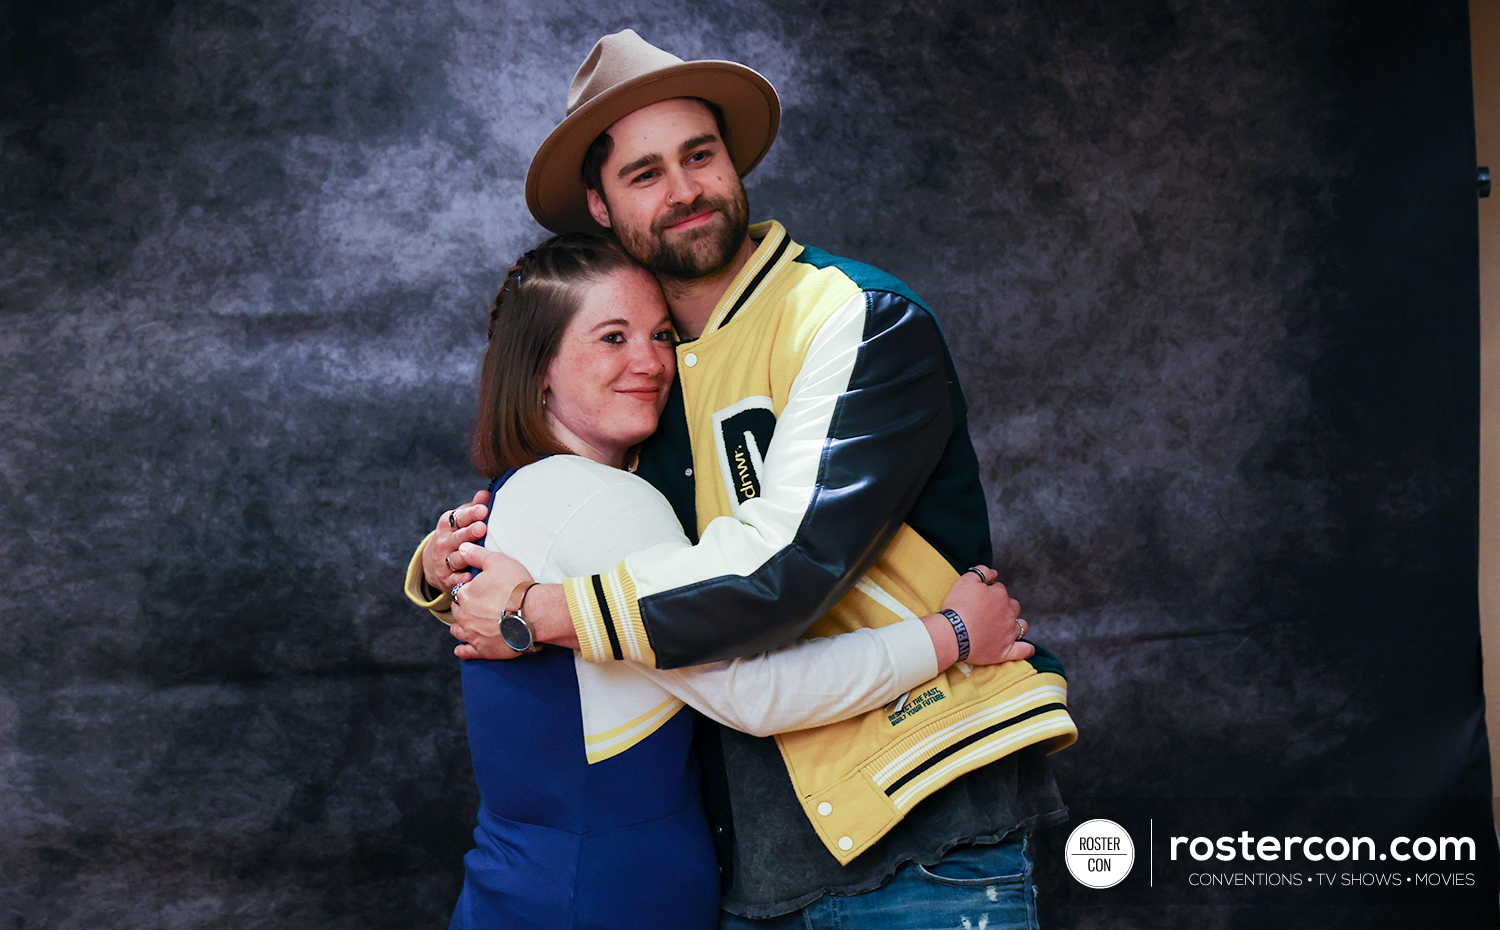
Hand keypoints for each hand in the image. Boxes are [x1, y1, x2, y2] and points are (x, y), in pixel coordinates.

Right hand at [422, 489, 490, 591]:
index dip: (471, 513)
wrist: (432, 563)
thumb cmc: (453, 536)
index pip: (459, 518)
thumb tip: (486, 494)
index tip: (483, 510)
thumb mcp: (459, 521)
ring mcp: (444, 561)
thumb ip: (473, 508)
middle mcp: (444, 542)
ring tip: (477, 552)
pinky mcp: (446, 578)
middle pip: (458, 537)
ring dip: (466, 555)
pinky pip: (454, 579)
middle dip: (469, 532)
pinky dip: (461, 578)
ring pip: (456, 558)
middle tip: (481, 527)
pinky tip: (469, 577)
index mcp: (447, 525)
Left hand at [448, 544, 534, 660]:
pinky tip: (461, 649)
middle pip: (458, 611)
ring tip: (467, 624)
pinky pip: (466, 652)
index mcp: (464, 594)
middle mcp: (464, 615)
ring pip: (458, 630)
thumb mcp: (497, 561)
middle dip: (464, 607)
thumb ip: (476, 554)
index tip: (479, 590)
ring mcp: (472, 634)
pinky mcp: (482, 649)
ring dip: (460, 626)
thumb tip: (462, 547)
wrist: (532, 613)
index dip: (469, 589)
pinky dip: (462, 650)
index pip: (460, 591)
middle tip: (476, 606)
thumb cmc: (516, 586)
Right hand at [937, 565, 1034, 665]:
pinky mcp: (1006, 650)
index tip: (979, 597)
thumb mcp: (966, 580)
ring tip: (1006, 626)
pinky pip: (1023, 650)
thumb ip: (982, 572)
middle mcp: (1008, 613)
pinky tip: (1027, 648)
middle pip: (1013, 605)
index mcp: (1000, 595)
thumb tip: (994, 573)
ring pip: (1022, 625)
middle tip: (989, 611)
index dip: (989, 592)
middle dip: (1005, 606)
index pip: (999, 589)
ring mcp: (1009, 632)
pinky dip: (1027, 649)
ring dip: (1017, 623)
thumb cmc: (958, 607)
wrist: (953, 633)